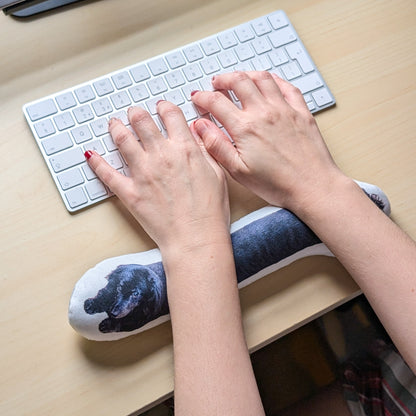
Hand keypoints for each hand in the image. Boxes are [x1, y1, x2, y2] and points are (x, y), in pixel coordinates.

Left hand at [85, 102, 228, 250]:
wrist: (196, 239)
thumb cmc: (210, 211)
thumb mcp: (217, 174)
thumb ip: (205, 150)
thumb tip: (196, 133)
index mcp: (185, 149)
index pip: (170, 115)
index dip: (164, 107)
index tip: (161, 107)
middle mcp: (162, 156)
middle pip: (142, 121)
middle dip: (137, 113)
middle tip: (134, 113)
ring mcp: (143, 173)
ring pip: (122, 139)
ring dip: (116, 127)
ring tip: (114, 124)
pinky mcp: (130, 192)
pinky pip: (107, 173)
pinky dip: (96, 162)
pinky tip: (91, 155)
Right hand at [191, 71, 344, 213]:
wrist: (312, 186)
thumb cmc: (277, 184)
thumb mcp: (238, 171)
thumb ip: (216, 145)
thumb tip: (201, 126)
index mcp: (245, 128)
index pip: (216, 102)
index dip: (202, 97)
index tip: (198, 99)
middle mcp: (264, 112)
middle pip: (238, 81)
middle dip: (222, 79)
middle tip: (216, 83)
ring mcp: (285, 109)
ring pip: (262, 78)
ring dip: (246, 74)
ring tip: (239, 78)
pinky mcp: (301, 112)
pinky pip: (287, 86)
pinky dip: (274, 79)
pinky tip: (269, 82)